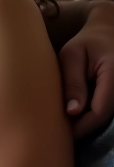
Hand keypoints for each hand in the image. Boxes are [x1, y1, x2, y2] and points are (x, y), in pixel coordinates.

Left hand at [58, 0, 113, 137]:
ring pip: (107, 117)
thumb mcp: (72, 57)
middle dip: (83, 127)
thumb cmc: (85, 43)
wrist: (107, 34)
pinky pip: (107, 110)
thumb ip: (73, 82)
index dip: (82, 126)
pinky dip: (91, 115)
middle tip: (59, 132)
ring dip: (87, 122)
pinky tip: (76, 114)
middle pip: (104, 118)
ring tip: (65, 124)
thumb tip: (72, 112)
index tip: (62, 133)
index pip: (100, 111)